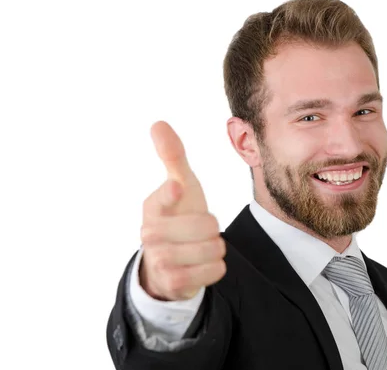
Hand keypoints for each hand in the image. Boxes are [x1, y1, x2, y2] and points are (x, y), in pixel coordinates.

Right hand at [138, 121, 226, 300]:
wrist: (172, 261)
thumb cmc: (179, 214)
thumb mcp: (181, 184)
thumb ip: (172, 155)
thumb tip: (158, 123)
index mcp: (154, 206)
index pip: (163, 198)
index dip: (172, 194)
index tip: (177, 187)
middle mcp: (151, 233)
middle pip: (207, 225)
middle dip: (213, 227)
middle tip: (201, 230)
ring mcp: (159, 260)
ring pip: (212, 249)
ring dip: (215, 247)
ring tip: (201, 246)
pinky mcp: (171, 283)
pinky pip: (214, 271)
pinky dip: (216, 267)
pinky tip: (203, 264)